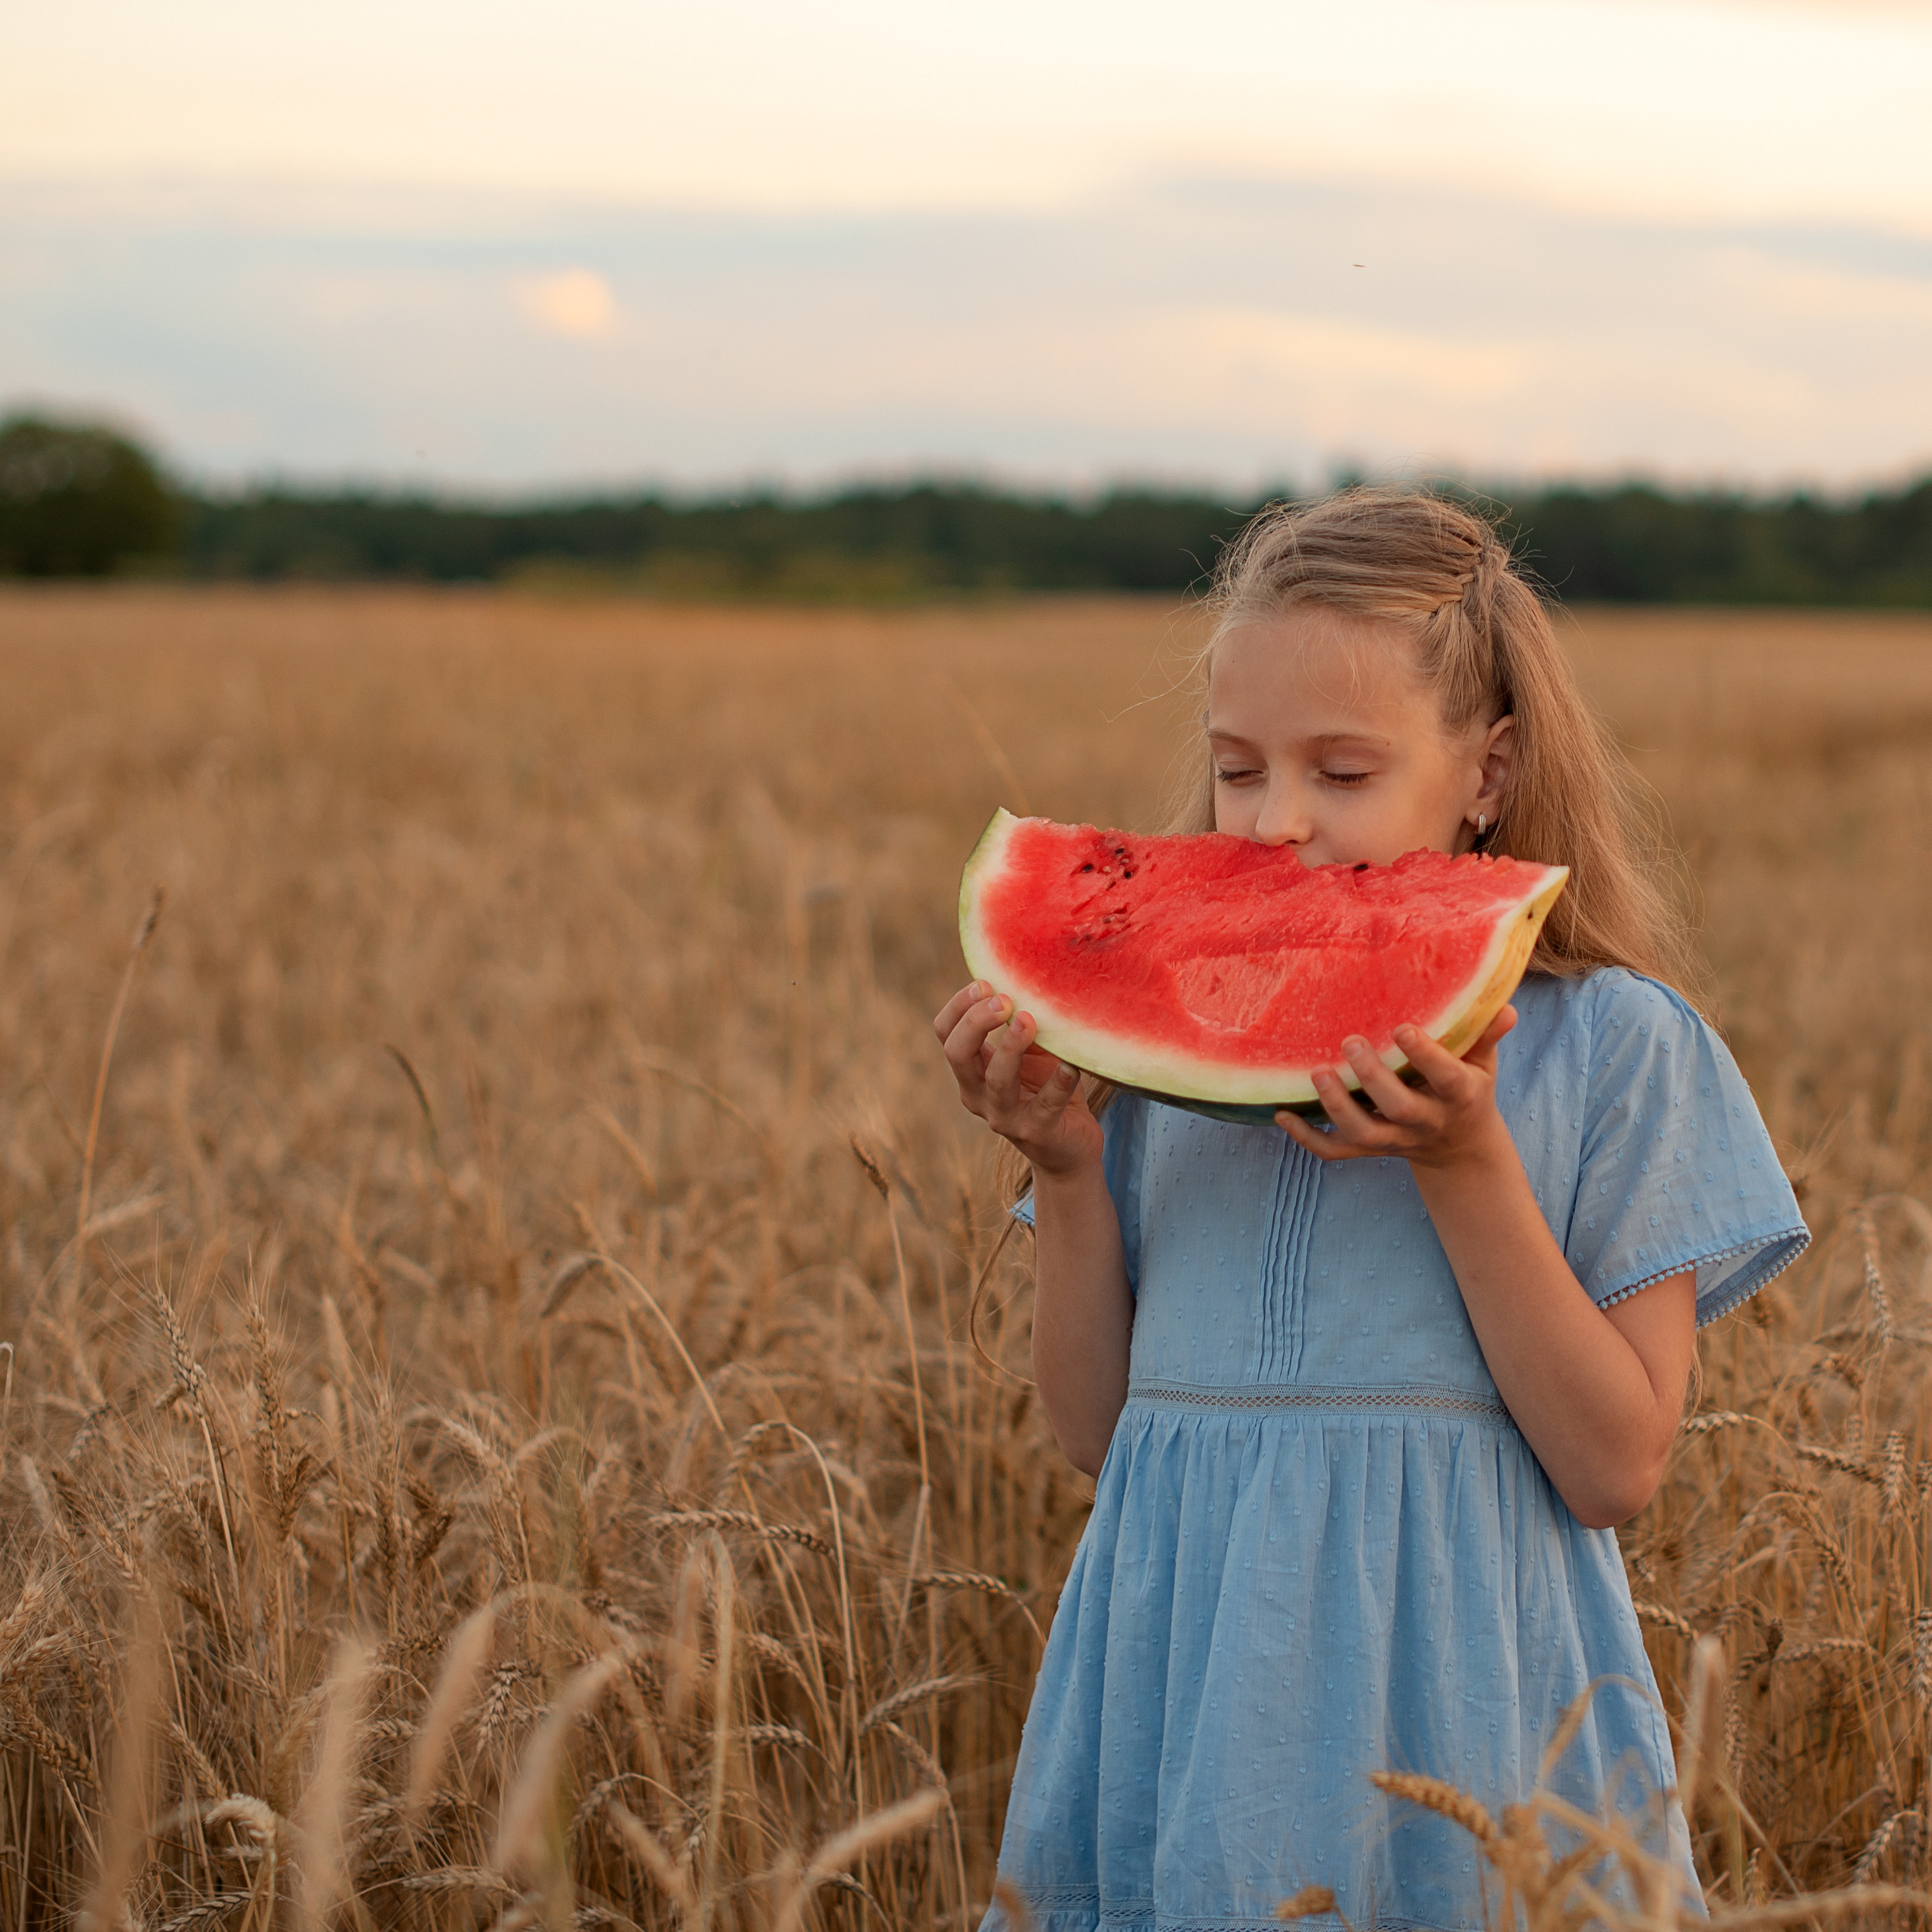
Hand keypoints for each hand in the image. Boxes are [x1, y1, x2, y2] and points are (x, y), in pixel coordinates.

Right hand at [933, 980, 1102, 1176]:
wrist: (1070, 1147)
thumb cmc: (1047, 1089)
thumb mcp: (1031, 1052)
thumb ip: (1023, 1021)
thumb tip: (1031, 977)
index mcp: (971, 1070)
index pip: (945, 1032)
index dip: (959, 1006)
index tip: (985, 983)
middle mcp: (978, 1094)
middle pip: (957, 1053)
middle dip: (977, 1022)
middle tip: (1004, 1000)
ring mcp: (1004, 1117)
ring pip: (997, 1079)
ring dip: (1011, 1046)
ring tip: (1029, 1020)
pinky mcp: (1036, 1133)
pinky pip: (1046, 1104)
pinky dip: (1059, 1082)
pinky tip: (1072, 1063)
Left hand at [1275, 1006, 1517, 1170]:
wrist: (1460, 1149)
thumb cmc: (1467, 1089)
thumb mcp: (1483, 1065)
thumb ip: (1486, 1036)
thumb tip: (1504, 1007)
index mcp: (1458, 1095)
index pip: (1445, 1078)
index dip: (1425, 1056)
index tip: (1403, 1027)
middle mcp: (1425, 1121)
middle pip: (1399, 1108)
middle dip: (1373, 1078)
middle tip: (1351, 1041)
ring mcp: (1395, 1139)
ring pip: (1363, 1134)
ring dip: (1337, 1107)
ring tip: (1317, 1074)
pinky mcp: (1369, 1149)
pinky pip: (1335, 1151)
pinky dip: (1307, 1137)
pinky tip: (1281, 1115)